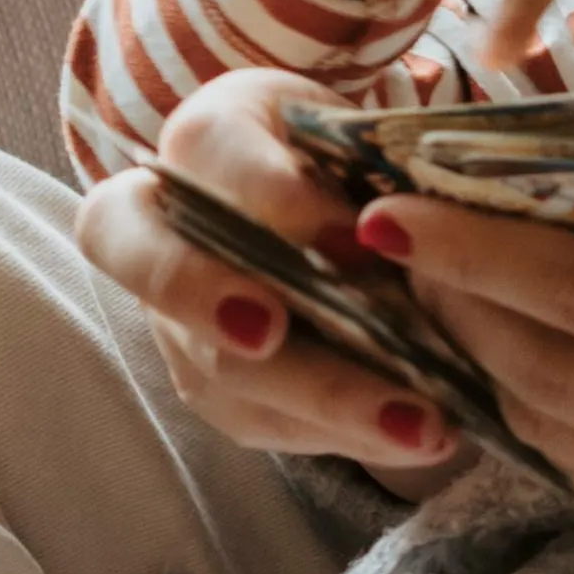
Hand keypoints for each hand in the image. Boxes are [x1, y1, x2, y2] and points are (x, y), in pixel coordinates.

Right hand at [73, 68, 463, 482]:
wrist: (353, 213)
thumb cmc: (360, 160)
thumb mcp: (373, 143)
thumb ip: (378, 177)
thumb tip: (397, 241)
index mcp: (211, 136)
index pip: (208, 150)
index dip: (271, 195)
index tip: (353, 237)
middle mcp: (166, 224)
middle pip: (159, 267)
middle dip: (212, 300)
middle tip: (272, 332)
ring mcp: (175, 314)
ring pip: (214, 364)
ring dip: (315, 398)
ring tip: (414, 423)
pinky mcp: (208, 380)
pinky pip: (254, 417)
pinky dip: (334, 432)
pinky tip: (409, 437)